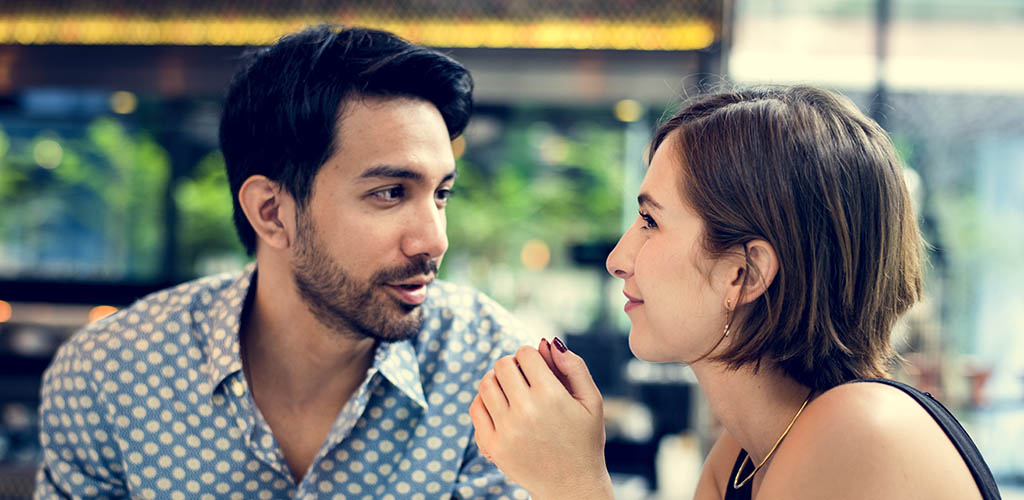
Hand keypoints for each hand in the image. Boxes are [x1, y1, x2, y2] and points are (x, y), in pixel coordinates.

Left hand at [469, 338, 612, 499]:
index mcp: (552, 396)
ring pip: (486, 383)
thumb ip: (574, 367)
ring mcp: (506, 429)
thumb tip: (549, 342)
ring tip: (511, 392)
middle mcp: (526, 411)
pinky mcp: (493, 445)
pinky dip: (484, 401)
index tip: (539, 370)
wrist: (571, 487)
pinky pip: (475, 408)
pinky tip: (500, 407)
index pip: (525, 354)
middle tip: (524, 379)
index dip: (532, 357)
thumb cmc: (584, 440)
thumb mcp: (592, 401)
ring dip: (497, 381)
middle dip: (513, 366)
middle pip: (503, 365)